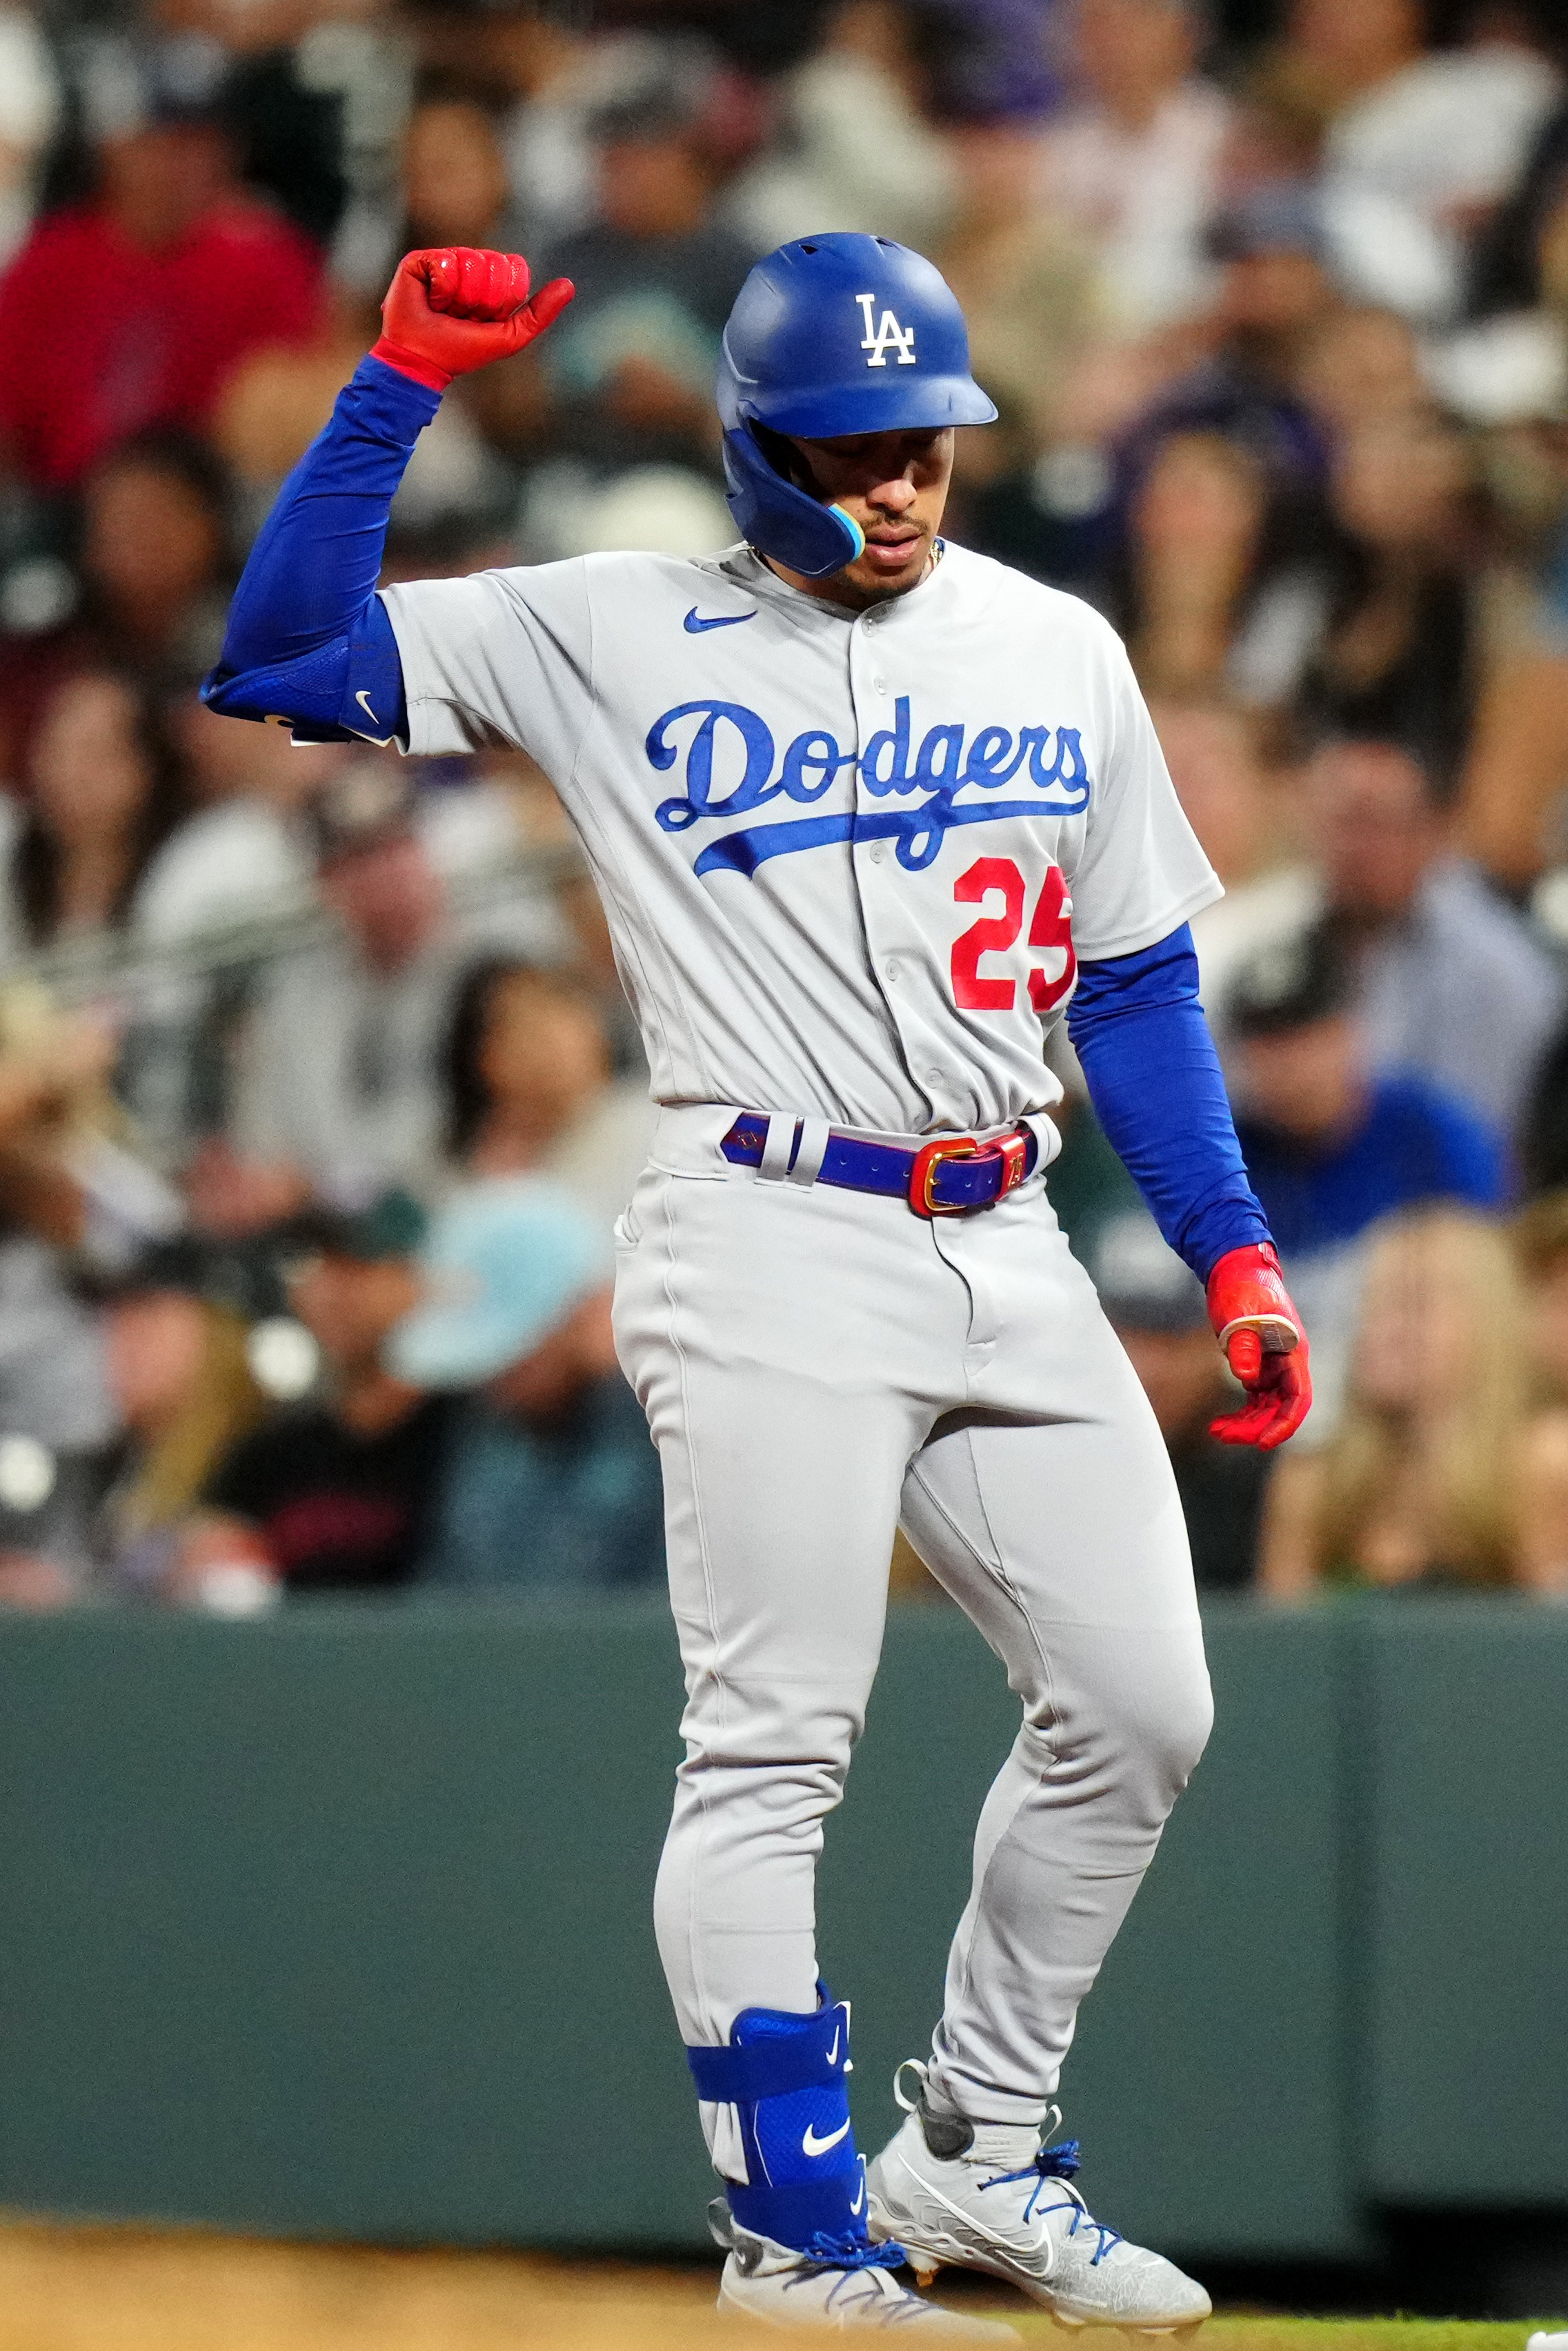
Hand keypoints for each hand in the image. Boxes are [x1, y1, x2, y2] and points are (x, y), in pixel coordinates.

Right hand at [371, 248, 575, 392]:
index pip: (512, 268)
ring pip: (470, 261)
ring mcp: (444, 260)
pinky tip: (431, 300)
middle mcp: (468, 266)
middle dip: (482, 298)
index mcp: (490, 280)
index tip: (485, 317)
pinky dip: (442, 290)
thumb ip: (540, 314)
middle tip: (462, 315)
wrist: (421, 360)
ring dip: (460, 296)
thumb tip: (569, 284)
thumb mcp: (510, 337)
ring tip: (444, 309)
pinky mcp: (420, 261)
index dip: (503, 296)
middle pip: (493, 263)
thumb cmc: (462, 351)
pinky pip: (445, 262)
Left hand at [1206, 1241, 1310, 1449]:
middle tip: (1223, 1435)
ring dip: (1246, 1424)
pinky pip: (1255, 1399)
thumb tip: (1247, 1379)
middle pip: (1281, 1408)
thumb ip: (1244, 1345)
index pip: (1298, 1397)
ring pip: (1267, 1407)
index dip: (1284, 1423)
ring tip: (1216, 1431)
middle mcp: (1288, 1363)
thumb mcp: (1240, 1313)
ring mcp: (1274, 1366)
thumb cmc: (1241, 1286)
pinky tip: (1220, 1422)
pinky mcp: (1258, 1366)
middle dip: (1256, 1427)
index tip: (1264, 1442)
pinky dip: (1241, 1413)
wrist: (1234, 1267)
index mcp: (1292, 1351)